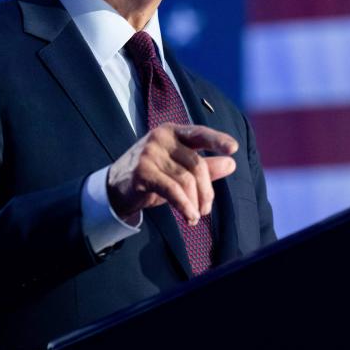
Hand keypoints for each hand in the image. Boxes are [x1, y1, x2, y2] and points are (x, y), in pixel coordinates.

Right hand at [106, 124, 237, 225]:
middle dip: (206, 190)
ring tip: (195, 217)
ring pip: (186, 179)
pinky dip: (184, 205)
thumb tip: (232, 163)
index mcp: (173, 132)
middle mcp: (161, 138)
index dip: (217, 140)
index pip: (199, 133)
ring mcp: (150, 153)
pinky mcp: (142, 172)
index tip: (233, 148)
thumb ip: (206, 165)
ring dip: (194, 203)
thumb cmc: (153, 175)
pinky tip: (189, 217)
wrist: (116, 187)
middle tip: (206, 209)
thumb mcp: (180, 169)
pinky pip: (172, 190)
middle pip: (197, 164)